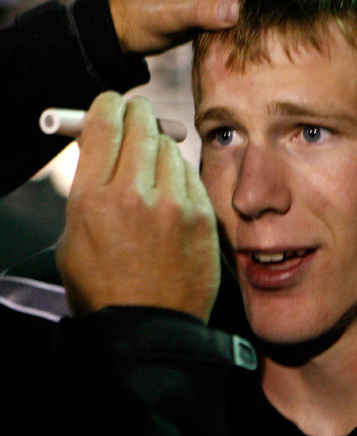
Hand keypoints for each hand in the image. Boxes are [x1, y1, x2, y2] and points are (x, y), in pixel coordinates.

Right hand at [57, 92, 219, 321]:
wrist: (148, 329)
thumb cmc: (105, 286)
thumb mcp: (75, 235)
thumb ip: (88, 184)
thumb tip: (102, 143)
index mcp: (93, 198)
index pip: (105, 121)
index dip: (108, 107)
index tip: (112, 107)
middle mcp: (134, 194)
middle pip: (141, 123)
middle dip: (136, 117)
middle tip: (136, 121)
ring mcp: (174, 204)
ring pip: (169, 146)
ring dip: (158, 149)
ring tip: (152, 173)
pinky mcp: (201, 216)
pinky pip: (191, 174)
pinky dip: (180, 176)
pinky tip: (172, 196)